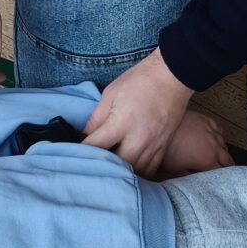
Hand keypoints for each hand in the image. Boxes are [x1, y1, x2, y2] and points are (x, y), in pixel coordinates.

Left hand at [83, 49, 193, 175]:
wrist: (172, 75)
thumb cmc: (139, 81)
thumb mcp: (110, 93)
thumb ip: (96, 118)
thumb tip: (85, 136)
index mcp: (121, 122)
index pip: (96, 146)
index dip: (82, 151)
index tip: (74, 153)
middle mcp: (138, 138)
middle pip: (117, 165)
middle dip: (103, 166)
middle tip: (92, 164)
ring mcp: (153, 145)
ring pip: (134, 171)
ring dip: (121, 172)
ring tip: (110, 169)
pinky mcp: (164, 146)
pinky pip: (150, 170)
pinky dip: (138, 172)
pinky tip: (130, 169)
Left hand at [160, 109, 231, 177]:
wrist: (162, 127)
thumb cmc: (168, 148)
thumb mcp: (176, 170)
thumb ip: (190, 176)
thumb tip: (195, 179)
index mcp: (208, 160)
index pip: (223, 172)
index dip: (223, 177)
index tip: (222, 179)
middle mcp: (214, 146)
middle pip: (228, 159)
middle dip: (227, 165)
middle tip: (226, 169)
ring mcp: (212, 133)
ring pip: (224, 144)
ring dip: (223, 151)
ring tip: (219, 155)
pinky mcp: (208, 122)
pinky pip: (219, 130)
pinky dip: (218, 136)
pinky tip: (214, 137)